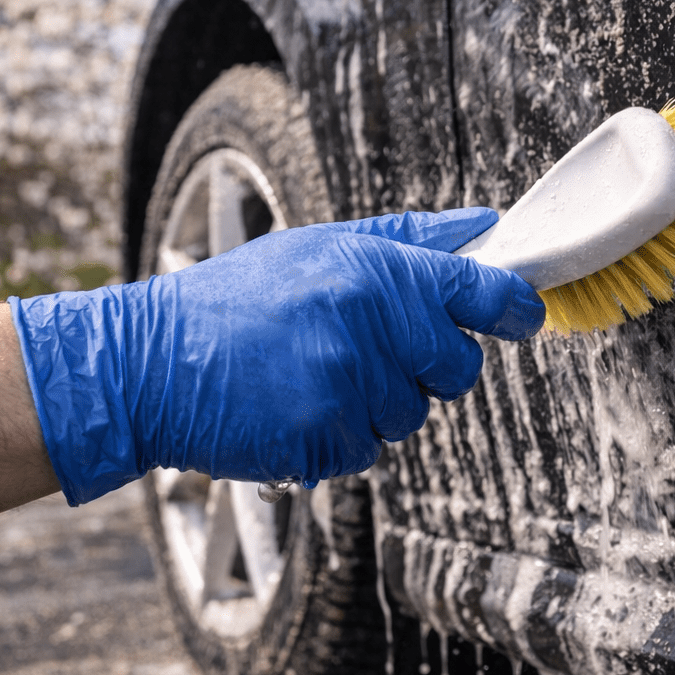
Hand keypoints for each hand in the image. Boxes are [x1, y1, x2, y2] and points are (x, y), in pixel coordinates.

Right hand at [10, 208, 542, 503]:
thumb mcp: (320, 245)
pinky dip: (339, 437)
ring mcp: (348, 387)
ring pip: (411, 414)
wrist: (149, 363)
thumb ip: (410, 239)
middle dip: (429, 366)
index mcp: (373, 271)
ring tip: (312, 374)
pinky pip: (367, 449)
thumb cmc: (236, 300)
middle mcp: (369, 327)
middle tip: (373, 350)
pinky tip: (293, 407)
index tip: (526, 314)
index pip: (479, 290)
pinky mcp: (324, 440)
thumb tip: (487, 225)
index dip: (515, 305)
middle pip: (457, 367)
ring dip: (376, 404)